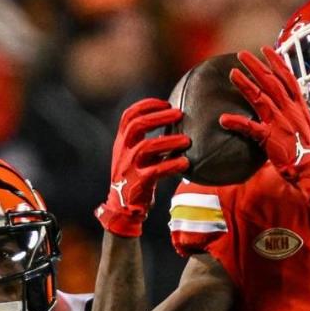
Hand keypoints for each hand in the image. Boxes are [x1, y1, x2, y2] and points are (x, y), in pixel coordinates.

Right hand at [96, 97, 190, 236]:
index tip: (166, 103)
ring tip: (187, 141)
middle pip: (137, 125)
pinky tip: (185, 163)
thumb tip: (172, 124)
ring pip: (147, 146)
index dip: (147, 105)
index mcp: (122, 142)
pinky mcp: (138, 183)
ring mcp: (129, 167)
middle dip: (159, 116)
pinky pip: (156, 171)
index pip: (129, 115)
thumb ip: (147, 140)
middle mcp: (123, 151)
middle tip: (179, 114)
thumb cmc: (135, 178)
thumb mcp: (135, 156)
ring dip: (169, 141)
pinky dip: (172, 165)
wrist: (122, 208)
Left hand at [221, 47, 309, 199]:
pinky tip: (224, 119)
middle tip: (242, 54)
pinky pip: (250, 128)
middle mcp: (289, 110)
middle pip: (271, 82)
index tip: (266, 50)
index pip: (287, 78)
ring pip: (260, 98)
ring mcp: (280, 122)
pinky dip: (236, 123)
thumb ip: (294, 115)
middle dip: (256, 66)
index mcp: (298, 106)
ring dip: (246, 84)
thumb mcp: (304, 128)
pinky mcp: (270, 138)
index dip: (276, 62)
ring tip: (233, 72)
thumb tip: (286, 109)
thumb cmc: (308, 152)